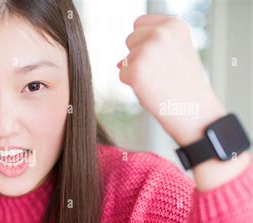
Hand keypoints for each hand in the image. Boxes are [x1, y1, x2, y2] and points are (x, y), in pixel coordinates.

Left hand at [118, 14, 225, 145]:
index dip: (144, 40)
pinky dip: (133, 84)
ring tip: (159, 80)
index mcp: (174, 25)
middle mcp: (161, 33)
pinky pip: (122, 74)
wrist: (194, 111)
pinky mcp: (135, 70)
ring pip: (125, 58)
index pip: (140, 22)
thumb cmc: (185, 84)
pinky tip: (152, 89)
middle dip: (139, 56)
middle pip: (130, 39)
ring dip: (137, 71)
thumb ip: (151, 47)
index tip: (159, 56)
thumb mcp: (176, 55)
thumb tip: (119, 62)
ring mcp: (147, 50)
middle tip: (161, 72)